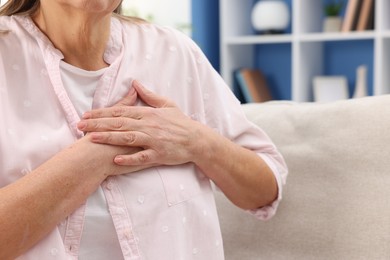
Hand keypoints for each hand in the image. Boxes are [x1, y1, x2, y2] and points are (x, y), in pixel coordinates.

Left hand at [77, 80, 203, 166]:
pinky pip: (142, 157)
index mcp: (148, 113)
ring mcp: (153, 140)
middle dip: (98, 125)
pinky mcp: (159, 154)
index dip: (102, 113)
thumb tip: (135, 83)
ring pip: (127, 138)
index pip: (121, 111)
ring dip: (109, 138)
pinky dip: (130, 158)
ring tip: (91, 138)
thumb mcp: (166, 104)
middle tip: (80, 126)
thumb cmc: (181, 122)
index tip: (86, 115)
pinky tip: (116, 159)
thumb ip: (149, 95)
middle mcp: (148, 125)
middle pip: (119, 124)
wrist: (196, 139)